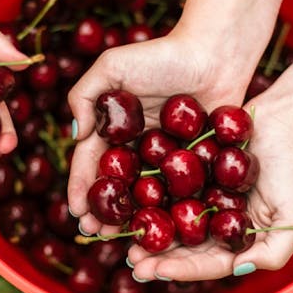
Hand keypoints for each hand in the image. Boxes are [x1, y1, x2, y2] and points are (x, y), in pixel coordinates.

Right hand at [66, 31, 253, 235]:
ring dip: (133, 218)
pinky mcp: (197, 163)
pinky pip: (180, 191)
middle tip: (95, 231)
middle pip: (117, 186)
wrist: (215, 53)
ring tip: (123, 239)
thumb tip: (77, 135)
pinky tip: (163, 230)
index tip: (77, 210)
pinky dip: (170, 212)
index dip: (83, 187)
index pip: (92, 162)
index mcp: (116, 128)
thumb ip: (85, 94)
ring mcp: (168, 158)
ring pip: (146, 195)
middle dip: (103, 210)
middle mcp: (139, 147)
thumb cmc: (162, 55)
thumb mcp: (113, 65)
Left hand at [125, 97, 292, 280]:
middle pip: (182, 247)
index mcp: (237, 241)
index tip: (155, 270)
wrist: (285, 122)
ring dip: (147, 232)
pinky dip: (148, 198)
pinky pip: (165, 189)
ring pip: (169, 221)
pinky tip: (129, 203)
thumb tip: (238, 270)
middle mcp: (215, 224)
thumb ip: (274, 251)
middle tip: (132, 260)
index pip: (207, 263)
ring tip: (125, 238)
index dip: (182, 269)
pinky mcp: (189, 174)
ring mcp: (200, 199)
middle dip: (156, 257)